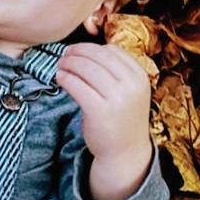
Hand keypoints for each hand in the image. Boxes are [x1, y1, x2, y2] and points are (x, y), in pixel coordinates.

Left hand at [56, 43, 153, 199]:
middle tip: (65, 54)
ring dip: (68, 63)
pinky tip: (60, 78)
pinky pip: (76, 85)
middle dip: (77, 52)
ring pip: (85, 68)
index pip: (112, 50)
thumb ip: (116, 70)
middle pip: (97, 56)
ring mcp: (116, 99)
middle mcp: (131, 85)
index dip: (91, 47)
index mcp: (140, 76)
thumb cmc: (122, 118)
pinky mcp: (99, 111)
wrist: (125, 152)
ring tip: (60, 65)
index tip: (78, 50)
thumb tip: (85, 49)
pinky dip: (65, 78)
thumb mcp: (129, 91)